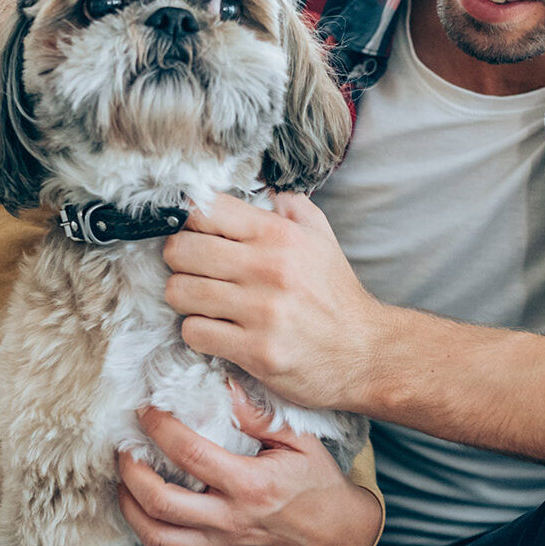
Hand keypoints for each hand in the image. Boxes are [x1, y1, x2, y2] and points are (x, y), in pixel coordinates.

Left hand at [117, 386, 381, 545]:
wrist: (338, 540)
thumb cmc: (320, 488)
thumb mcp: (302, 443)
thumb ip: (260, 416)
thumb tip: (225, 384)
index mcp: (251, 486)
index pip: (190, 455)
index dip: (160, 429)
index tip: (146, 409)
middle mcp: (229, 520)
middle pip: (159, 500)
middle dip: (131, 468)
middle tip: (125, 444)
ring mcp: (219, 544)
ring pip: (154, 533)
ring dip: (129, 502)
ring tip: (125, 474)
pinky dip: (146, 522)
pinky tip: (142, 500)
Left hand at [163, 192, 388, 410]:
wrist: (365, 352)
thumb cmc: (336, 295)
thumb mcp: (322, 238)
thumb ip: (291, 208)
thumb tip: (266, 192)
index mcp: (279, 235)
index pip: (205, 210)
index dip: (187, 219)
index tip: (191, 232)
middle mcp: (268, 268)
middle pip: (181, 251)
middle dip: (179, 260)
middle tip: (194, 270)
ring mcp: (261, 312)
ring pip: (180, 292)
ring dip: (185, 298)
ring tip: (204, 301)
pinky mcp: (255, 350)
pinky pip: (194, 332)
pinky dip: (198, 332)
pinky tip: (216, 330)